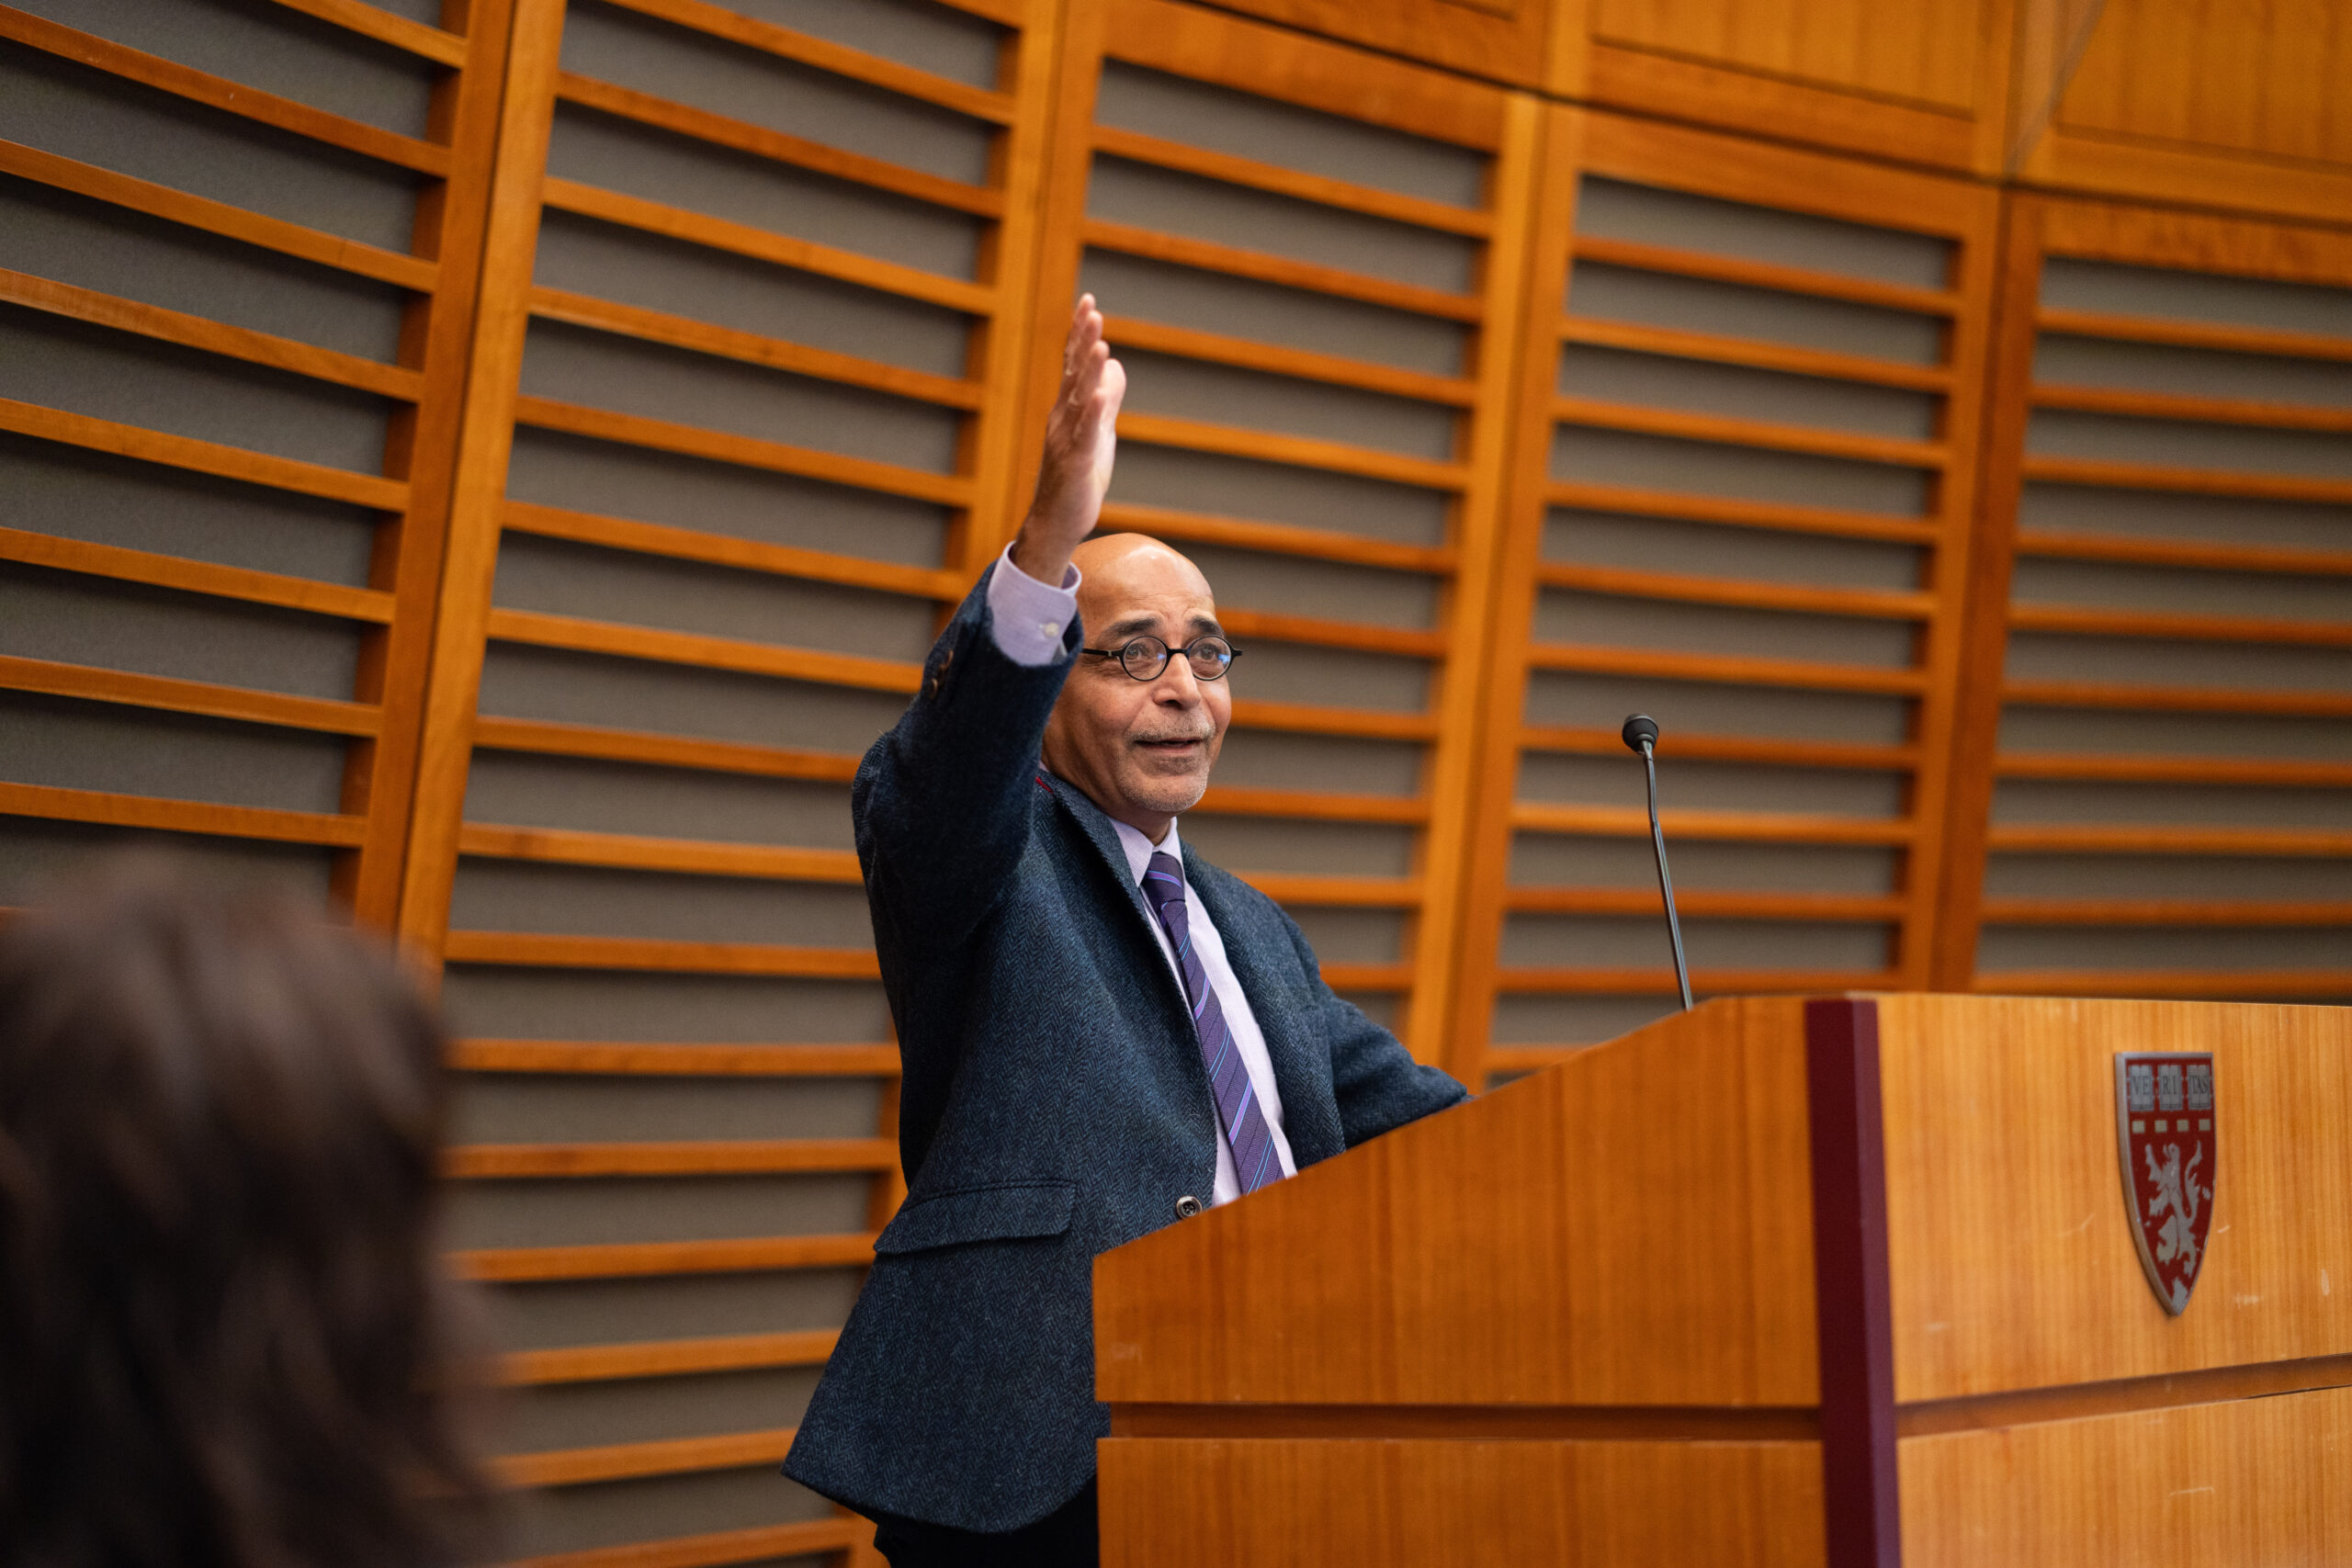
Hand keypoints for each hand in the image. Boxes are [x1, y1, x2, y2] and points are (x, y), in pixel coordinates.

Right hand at [1012, 294, 1124, 585]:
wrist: (1058, 522)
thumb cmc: (1078, 477)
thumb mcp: (1098, 432)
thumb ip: (1106, 399)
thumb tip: (1115, 364)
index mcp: (1068, 410)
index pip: (1074, 365)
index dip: (1081, 334)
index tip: (1088, 302)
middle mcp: (1062, 419)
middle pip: (1074, 374)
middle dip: (1083, 342)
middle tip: (1091, 310)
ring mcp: (1065, 441)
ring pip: (1077, 400)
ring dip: (1088, 372)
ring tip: (1100, 344)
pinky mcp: (1073, 465)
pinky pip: (1082, 437)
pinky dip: (1090, 416)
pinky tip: (1097, 396)